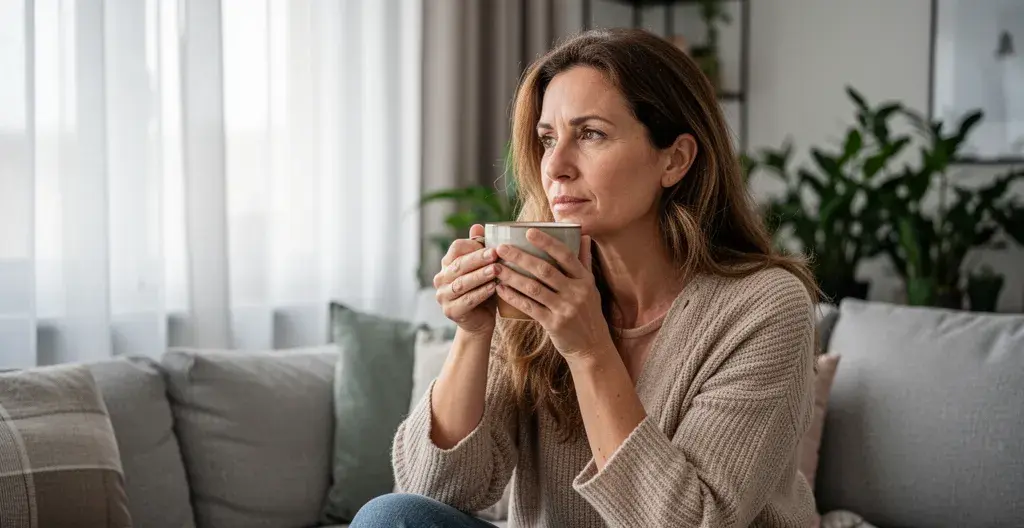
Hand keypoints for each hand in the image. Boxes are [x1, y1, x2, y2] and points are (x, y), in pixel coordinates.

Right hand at [434, 224, 499, 336]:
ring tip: (496, 270)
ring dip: (480, 275)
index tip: (492, 245)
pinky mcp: (450, 311)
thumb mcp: (483, 268)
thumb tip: (477, 226)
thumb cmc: (483, 290)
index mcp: (447, 264)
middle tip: (495, 254)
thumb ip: (479, 249)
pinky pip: (467, 300)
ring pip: (462, 283)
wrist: (479, 322)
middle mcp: (441, 278)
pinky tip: (494, 287)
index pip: (456, 248)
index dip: (473, 246)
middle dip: (478, 259)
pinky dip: (481, 293)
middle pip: (459, 264)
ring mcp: (443, 296)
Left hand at [494, 230, 612, 359]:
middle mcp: (576, 292)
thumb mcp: (591, 287)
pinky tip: (500, 289)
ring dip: (512, 276)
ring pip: (534, 288)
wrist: (592, 347)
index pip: (565, 255)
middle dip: (521, 257)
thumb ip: (584, 262)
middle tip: (501, 248)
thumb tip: (583, 235)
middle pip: (545, 270)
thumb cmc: (588, 313)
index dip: (547, 242)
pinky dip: (513, 297)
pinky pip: (529, 307)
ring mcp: (565, 309)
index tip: (528, 231)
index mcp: (585, 279)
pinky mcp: (554, 324)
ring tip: (495, 268)